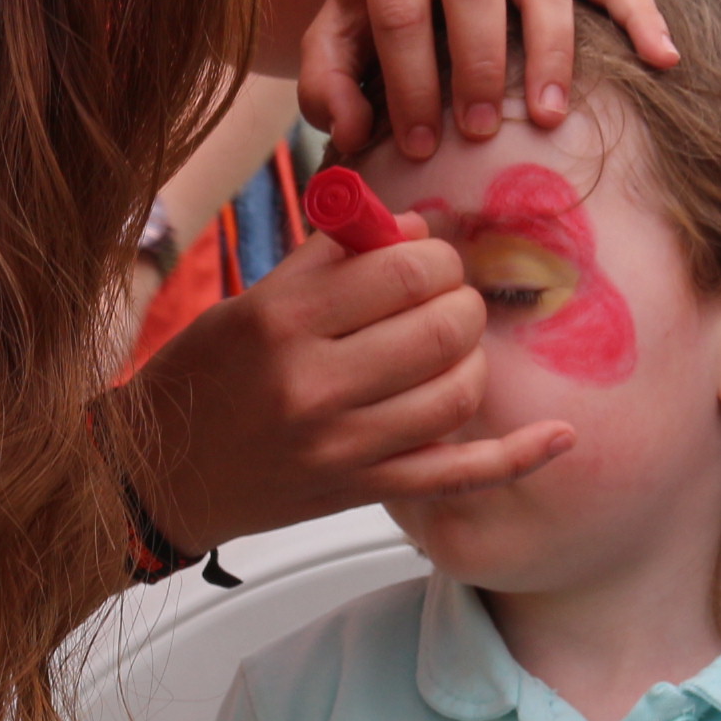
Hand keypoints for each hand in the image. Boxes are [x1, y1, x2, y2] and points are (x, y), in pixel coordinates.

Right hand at [123, 225, 572, 553]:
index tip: (424, 259)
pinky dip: (517, 456)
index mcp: (282, 321)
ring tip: (450, 349)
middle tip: (442, 300)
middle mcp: (314, 385)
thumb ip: (333, 260)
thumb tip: (416, 229)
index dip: (433, 254)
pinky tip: (559, 436)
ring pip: (457, 392)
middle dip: (457, 301)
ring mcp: (342, 446)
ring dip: (471, 360)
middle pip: (441, 326)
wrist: (161, 475)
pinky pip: (457, 475)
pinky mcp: (363, 492)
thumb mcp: (251, 302)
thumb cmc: (204, 379)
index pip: (403, 267)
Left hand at [303, 0, 677, 160]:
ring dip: (549, 52)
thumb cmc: (380, 7)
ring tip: (548, 117)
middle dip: (477, 65)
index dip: (409, 83)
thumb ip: (327, 86)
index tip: (419, 145)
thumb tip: (352, 131)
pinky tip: (662, 58)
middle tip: (481, 131)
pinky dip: (639, 12)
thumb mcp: (338, 39)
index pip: (401, 12)